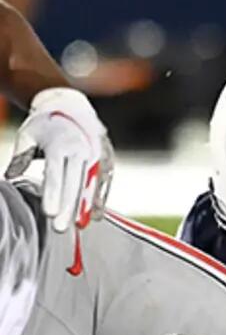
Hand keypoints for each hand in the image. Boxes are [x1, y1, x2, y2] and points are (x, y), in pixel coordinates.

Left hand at [5, 88, 113, 231]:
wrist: (71, 105)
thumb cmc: (45, 125)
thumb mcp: (27, 135)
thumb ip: (20, 157)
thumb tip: (10, 177)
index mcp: (59, 142)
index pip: (55, 173)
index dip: (52, 194)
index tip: (49, 214)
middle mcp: (80, 148)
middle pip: (74, 183)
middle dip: (68, 207)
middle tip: (60, 229)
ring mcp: (96, 153)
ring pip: (91, 184)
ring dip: (85, 206)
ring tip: (79, 226)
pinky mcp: (106, 158)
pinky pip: (104, 182)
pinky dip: (100, 199)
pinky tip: (94, 216)